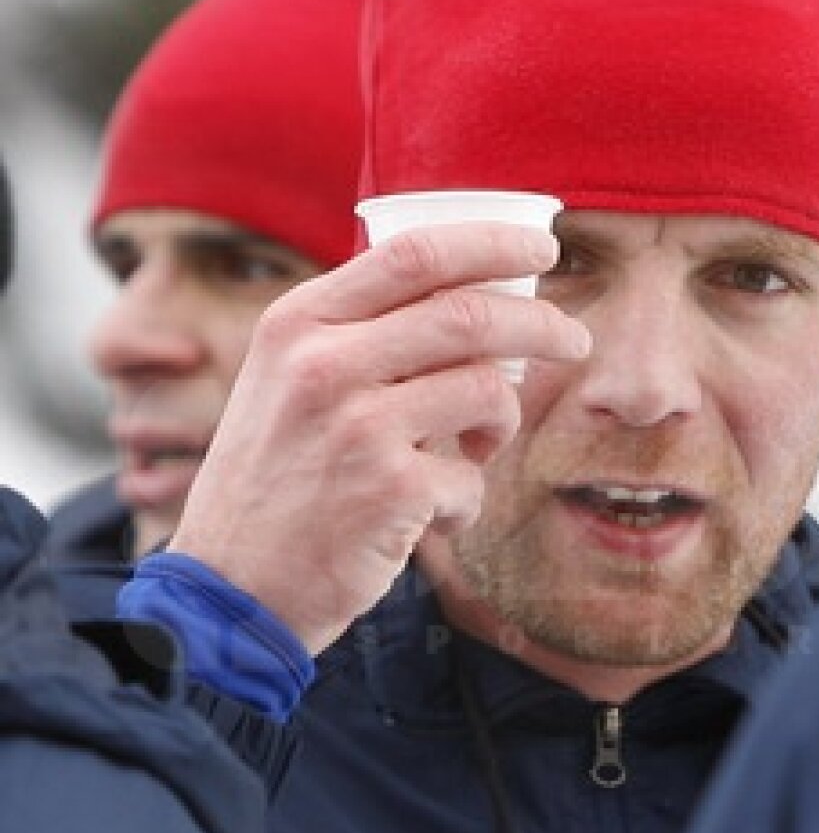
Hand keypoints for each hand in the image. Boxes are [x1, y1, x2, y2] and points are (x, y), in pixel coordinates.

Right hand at [169, 222, 588, 652]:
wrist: (230, 588)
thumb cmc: (271, 483)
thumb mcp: (282, 382)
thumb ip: (352, 336)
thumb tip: (463, 295)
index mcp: (297, 323)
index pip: (412, 254)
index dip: (493, 244)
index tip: (542, 249)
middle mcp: (323, 365)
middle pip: (469, 315)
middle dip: (542, 324)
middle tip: (573, 340)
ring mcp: (358, 427)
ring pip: (488, 392)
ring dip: (503, 422)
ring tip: (478, 445)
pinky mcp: (391, 492)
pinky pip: (472, 478)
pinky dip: (467, 498)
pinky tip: (433, 516)